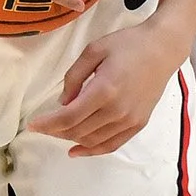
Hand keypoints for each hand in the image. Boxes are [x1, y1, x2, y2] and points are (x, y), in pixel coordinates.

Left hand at [29, 19, 182, 155]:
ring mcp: (129, 120)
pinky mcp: (138, 123)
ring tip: (59, 131)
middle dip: (55, 131)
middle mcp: (117, 110)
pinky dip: (93, 150)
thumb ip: (74, 77)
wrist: (162, 49)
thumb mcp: (94, 50)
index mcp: (104, 90)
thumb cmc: (128, 44)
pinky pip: (112, 144)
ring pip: (92, 140)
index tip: (32, 125)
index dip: (47, 124)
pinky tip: (77, 150)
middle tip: (43, 126)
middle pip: (78, 131)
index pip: (68, 117)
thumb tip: (62, 102)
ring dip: (71, 139)